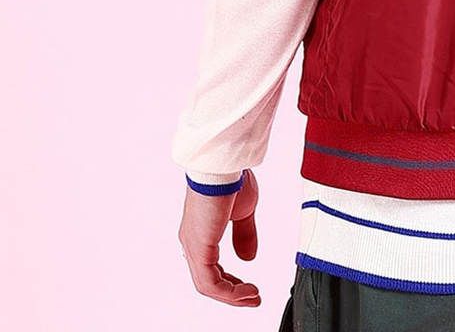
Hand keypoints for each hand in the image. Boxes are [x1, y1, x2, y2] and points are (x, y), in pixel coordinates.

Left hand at [177, 167, 261, 306]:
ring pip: (207, 285)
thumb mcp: (244, 211)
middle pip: (208, 280)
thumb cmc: (231, 179)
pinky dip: (228, 292)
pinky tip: (245, 291)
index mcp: (202, 231)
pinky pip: (209, 282)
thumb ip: (244, 235)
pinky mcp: (199, 248)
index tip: (249, 288)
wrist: (224, 165)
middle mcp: (192, 241)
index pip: (211, 267)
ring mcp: (193, 246)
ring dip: (232, 296)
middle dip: (232, 293)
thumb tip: (248, 257)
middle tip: (252, 298)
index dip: (231, 282)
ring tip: (252, 297)